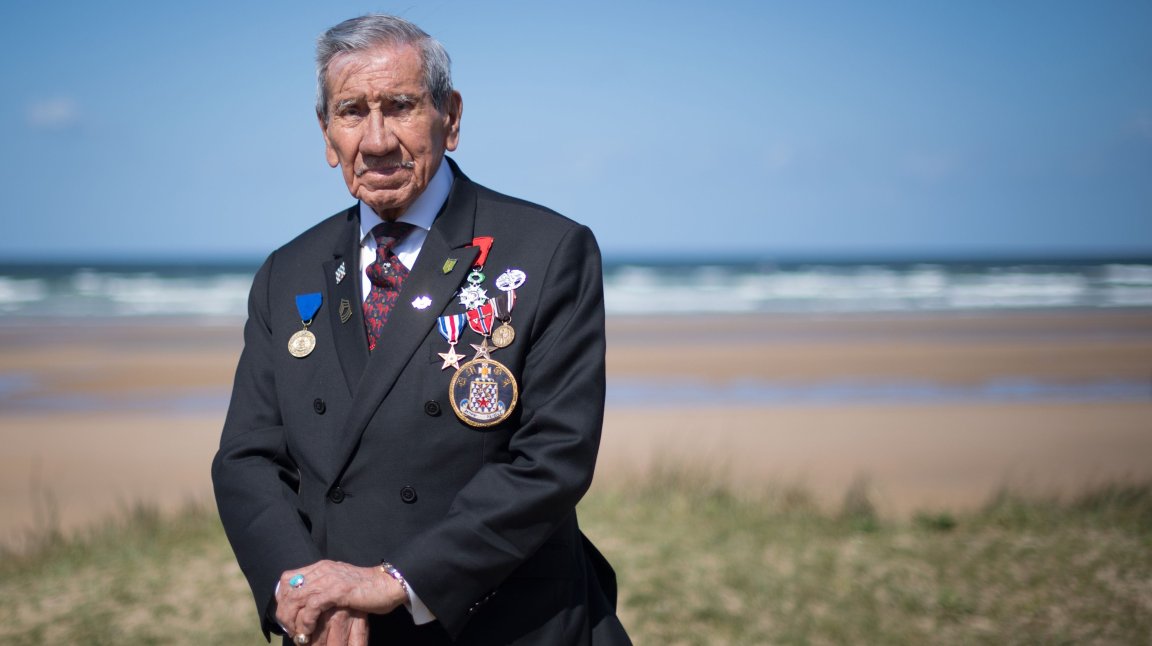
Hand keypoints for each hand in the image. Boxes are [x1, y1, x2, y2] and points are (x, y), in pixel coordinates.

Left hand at [275, 560, 406, 640]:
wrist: (388, 585)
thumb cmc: (366, 590)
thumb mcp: (340, 584)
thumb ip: (325, 589)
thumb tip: (308, 606)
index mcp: (321, 567)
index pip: (288, 578)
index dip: (281, 598)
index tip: (286, 616)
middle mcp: (322, 570)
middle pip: (288, 590)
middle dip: (284, 613)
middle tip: (290, 630)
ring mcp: (329, 579)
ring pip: (296, 599)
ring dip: (293, 620)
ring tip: (298, 634)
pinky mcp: (338, 591)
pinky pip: (312, 606)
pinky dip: (306, 621)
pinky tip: (308, 631)